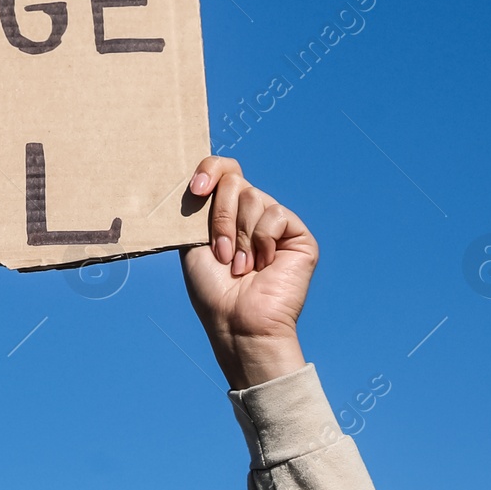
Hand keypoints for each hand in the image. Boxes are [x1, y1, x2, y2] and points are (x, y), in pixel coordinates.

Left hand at [178, 156, 316, 389]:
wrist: (237, 321)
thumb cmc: (212, 289)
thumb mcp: (192, 241)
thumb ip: (198, 206)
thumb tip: (197, 176)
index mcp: (226, 211)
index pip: (224, 168)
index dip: (210, 169)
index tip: (196, 190)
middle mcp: (252, 212)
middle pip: (234, 181)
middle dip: (220, 218)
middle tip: (221, 254)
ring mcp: (276, 222)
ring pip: (253, 196)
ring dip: (239, 235)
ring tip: (242, 266)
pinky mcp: (298, 234)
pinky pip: (276, 213)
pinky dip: (262, 240)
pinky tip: (264, 264)